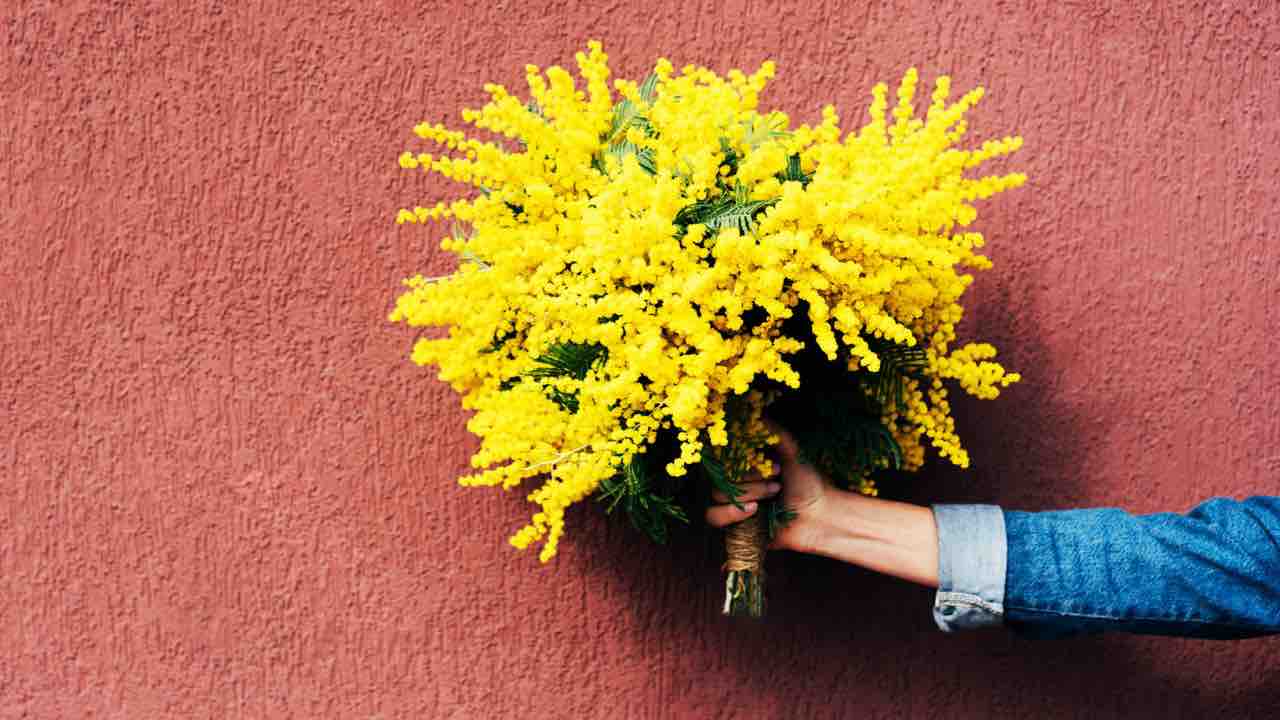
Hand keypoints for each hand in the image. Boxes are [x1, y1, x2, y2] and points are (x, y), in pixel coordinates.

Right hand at [704, 419, 832, 553]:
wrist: (821, 515)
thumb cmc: (808, 482)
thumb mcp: (792, 450)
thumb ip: (773, 431)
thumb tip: (756, 413)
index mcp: (746, 464)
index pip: (722, 453)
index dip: (739, 455)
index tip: (766, 458)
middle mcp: (737, 482)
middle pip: (719, 473)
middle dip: (750, 476)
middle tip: (777, 478)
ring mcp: (733, 503)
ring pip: (717, 494)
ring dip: (747, 492)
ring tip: (773, 493)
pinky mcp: (733, 526)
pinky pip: (714, 516)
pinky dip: (732, 512)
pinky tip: (753, 509)